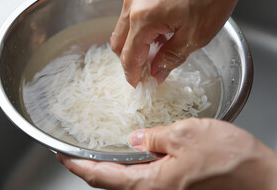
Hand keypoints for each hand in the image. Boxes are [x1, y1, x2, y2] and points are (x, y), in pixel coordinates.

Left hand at [57, 118, 276, 189]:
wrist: (260, 178)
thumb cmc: (229, 159)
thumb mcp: (186, 135)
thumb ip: (153, 137)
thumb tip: (133, 139)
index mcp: (152, 183)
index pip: (102, 177)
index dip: (79, 166)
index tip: (62, 156)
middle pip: (110, 183)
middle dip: (88, 168)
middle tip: (72, 154)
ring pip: (124, 182)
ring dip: (105, 169)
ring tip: (93, 154)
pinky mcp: (176, 186)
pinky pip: (142, 179)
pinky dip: (126, 168)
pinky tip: (126, 156)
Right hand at [110, 0, 271, 86]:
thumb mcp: (195, 36)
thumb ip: (170, 58)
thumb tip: (157, 73)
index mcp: (143, 17)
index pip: (128, 56)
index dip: (132, 75)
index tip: (138, 85)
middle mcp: (133, 3)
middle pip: (118, 43)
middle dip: (131, 60)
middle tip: (148, 71)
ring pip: (124, 28)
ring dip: (136, 44)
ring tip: (159, 50)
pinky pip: (133, 13)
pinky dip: (141, 28)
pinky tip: (161, 30)